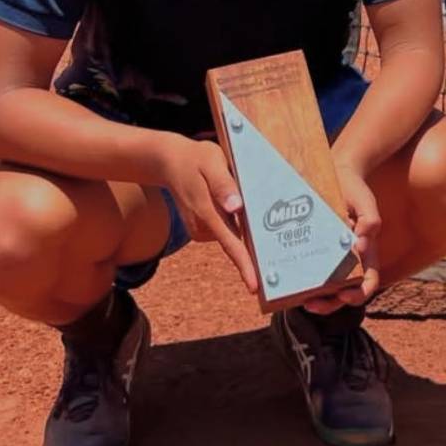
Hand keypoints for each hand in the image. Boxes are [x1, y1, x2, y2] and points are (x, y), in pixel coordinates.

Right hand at [157, 135, 256, 294]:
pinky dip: (234, 223)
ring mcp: (201, 230)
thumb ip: (223, 184)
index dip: (244, 265)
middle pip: (235, 243)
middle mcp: (203, 226)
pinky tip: (233, 206)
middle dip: (255, 251)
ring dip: (244, 227)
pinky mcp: (202, 230)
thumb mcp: (211, 161)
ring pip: (232, 235)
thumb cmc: (195, 159)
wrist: (168, 162)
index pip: (230, 243)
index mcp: (207, 212)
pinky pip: (226, 230)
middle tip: (276, 254)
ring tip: (245, 202)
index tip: (254, 287)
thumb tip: (236, 206)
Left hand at [302, 159, 381, 314]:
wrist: (339, 172)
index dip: (358, 294)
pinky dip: (302, 277)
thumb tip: (360, 247)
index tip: (344, 295)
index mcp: (366, 253)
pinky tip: (289, 277)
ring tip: (298, 298)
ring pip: (326, 286)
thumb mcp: (366, 203)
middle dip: (329, 304)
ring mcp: (332, 256)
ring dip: (314, 297)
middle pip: (344, 293)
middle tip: (311, 304)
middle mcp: (350, 259)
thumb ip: (369, 221)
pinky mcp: (316, 247)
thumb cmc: (355, 190)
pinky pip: (311, 268)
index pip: (368, 283)